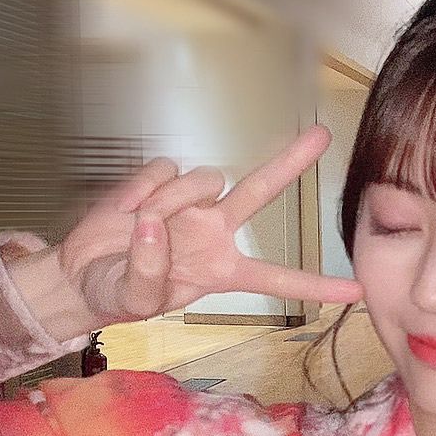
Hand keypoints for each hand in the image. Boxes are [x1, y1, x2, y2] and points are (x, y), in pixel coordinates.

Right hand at [55, 126, 362, 328]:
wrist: (79, 273)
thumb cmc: (115, 293)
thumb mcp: (132, 301)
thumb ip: (145, 274)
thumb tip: (152, 226)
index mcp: (223, 271)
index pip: (277, 278)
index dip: (316, 286)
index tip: (356, 290)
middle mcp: (216, 230)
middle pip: (261, 190)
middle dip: (292, 161)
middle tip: (324, 134)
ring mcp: (190, 203)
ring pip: (201, 179)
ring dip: (169, 201)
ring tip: (140, 227)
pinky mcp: (160, 180)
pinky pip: (163, 170)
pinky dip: (142, 188)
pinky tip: (126, 209)